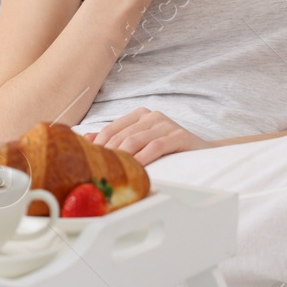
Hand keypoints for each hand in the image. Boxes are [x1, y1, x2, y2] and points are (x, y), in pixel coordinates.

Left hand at [92, 108, 209, 164]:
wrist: (201, 152)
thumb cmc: (168, 149)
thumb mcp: (140, 142)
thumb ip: (116, 138)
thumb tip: (86, 138)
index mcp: (139, 115)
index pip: (111, 129)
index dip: (98, 145)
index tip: (91, 161)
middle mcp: (151, 115)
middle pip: (121, 136)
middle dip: (108, 153)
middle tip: (100, 170)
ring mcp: (165, 124)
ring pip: (135, 140)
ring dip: (122, 157)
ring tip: (114, 172)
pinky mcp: (178, 135)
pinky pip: (155, 147)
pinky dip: (143, 159)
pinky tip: (136, 170)